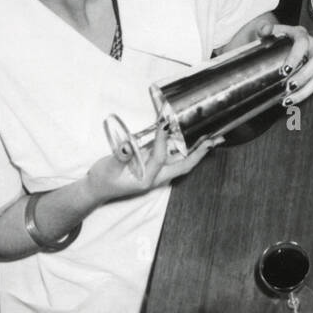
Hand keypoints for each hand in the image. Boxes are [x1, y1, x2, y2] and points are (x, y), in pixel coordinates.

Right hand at [87, 119, 222, 204]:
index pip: (159, 158)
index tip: (164, 123)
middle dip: (200, 153)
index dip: (162, 141)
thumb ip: (119, 158)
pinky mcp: (155, 167)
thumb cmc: (102, 179)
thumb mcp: (107, 168)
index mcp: (145, 180)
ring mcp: (157, 173)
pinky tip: (192, 137)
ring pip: (181, 161)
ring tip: (213, 138)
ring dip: (197, 150)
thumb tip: (127, 147)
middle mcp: (156, 178)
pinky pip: (174, 157)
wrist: (97, 188)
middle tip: (215, 139)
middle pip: (183, 166)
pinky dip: (184, 147)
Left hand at [261, 23, 312, 103]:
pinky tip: (292, 100)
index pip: (302, 43)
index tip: (285, 70)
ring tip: (289, 99)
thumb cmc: (274, 38)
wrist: (280, 43)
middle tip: (289, 86)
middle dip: (304, 75)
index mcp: (301, 34)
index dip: (296, 57)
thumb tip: (266, 30)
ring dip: (306, 89)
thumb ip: (265, 29)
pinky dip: (306, 93)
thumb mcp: (267, 31)